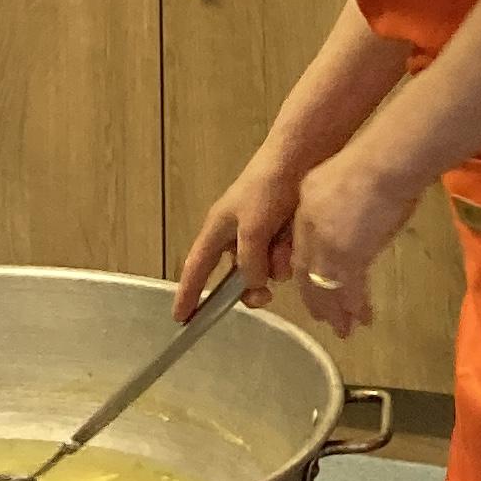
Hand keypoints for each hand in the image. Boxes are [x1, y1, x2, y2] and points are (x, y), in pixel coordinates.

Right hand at [178, 153, 299, 316]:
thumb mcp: (252, 229)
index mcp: (217, 230)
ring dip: (275, 265)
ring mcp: (259, 236)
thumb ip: (249, 261)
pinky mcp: (280, 234)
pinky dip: (288, 254)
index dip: (187, 294)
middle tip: (265, 296)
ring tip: (284, 244)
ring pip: (264, 271)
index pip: (196, 269)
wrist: (300, 161)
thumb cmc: (266, 187)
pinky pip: (282, 259)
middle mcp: (235, 236)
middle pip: (236, 278)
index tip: (179, 319)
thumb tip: (254, 283)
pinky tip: (294, 237)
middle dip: (251, 288)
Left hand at [285, 146, 423, 340]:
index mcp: (306, 211)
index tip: (315, 289)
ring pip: (328, 288)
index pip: (304, 251)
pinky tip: (362, 318)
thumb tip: (344, 219)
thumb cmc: (372, 162)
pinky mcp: (351, 258)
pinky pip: (351, 290)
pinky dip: (356, 306)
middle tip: (327, 319)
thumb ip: (332, 202)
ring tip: (344, 329)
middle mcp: (311, 233)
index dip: (309, 274)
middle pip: (310, 275)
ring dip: (338, 311)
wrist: (383, 164)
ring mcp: (329, 248)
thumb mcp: (338, 179)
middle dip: (319, 301)